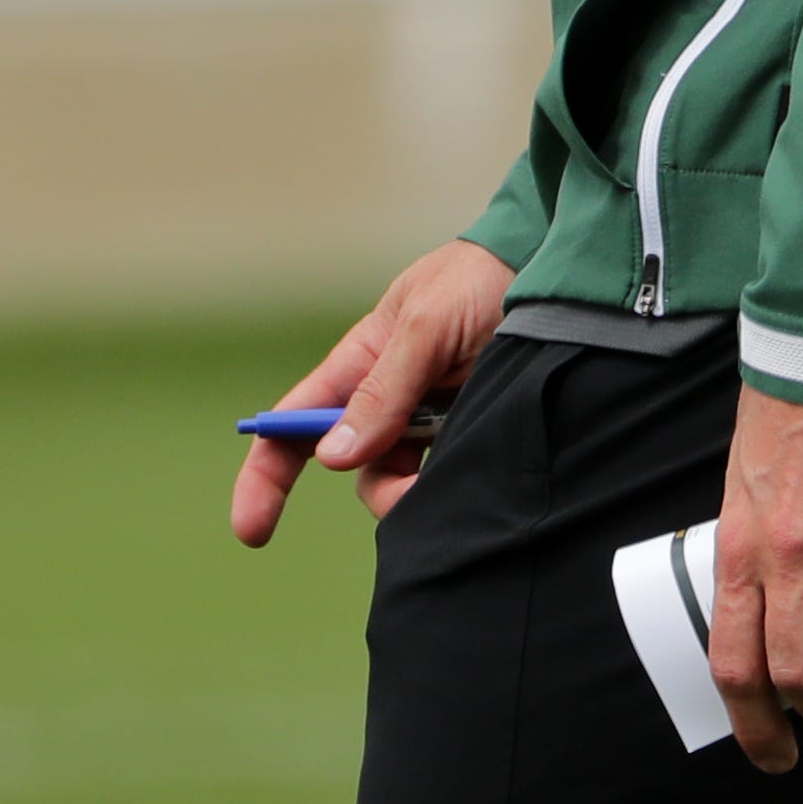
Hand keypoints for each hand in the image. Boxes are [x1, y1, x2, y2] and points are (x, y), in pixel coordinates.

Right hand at [230, 238, 511, 546]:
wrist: (551, 273)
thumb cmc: (475, 281)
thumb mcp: (425, 325)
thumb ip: (383, 390)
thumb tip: (331, 456)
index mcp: (360, 364)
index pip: (295, 423)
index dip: (266, 475)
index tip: (251, 531)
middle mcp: (389, 401)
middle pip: (357, 467)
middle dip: (382, 494)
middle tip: (416, 501)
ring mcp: (432, 423)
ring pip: (406, 481)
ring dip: (425, 489)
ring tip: (466, 456)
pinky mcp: (471, 438)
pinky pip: (449, 481)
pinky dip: (456, 487)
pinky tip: (482, 465)